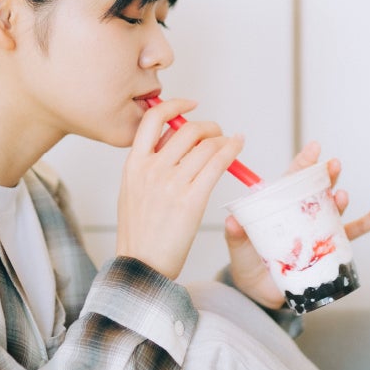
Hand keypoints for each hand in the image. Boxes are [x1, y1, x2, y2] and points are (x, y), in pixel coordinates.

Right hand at [117, 98, 244, 279]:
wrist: (141, 265)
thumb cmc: (139, 232)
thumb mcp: (132, 191)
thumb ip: (149, 164)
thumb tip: (172, 141)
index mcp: (133, 164)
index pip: (152, 119)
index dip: (174, 105)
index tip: (190, 104)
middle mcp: (151, 169)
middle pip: (186, 129)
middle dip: (207, 126)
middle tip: (217, 132)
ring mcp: (171, 184)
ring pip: (205, 145)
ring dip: (223, 138)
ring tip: (230, 143)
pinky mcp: (191, 200)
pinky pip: (217, 164)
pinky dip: (231, 150)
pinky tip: (238, 147)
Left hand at [224, 141, 369, 308]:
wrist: (259, 292)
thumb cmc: (248, 263)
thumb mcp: (238, 248)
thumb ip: (236, 235)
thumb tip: (231, 222)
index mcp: (280, 206)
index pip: (293, 179)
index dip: (304, 163)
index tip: (314, 148)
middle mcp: (302, 213)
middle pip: (317, 189)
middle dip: (326, 175)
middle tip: (332, 165)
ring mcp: (318, 229)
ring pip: (335, 209)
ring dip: (340, 199)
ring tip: (341, 195)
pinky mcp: (331, 248)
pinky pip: (354, 233)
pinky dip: (369, 220)